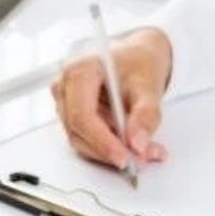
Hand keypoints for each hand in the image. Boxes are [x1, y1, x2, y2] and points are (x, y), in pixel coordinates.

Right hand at [52, 28, 174, 168]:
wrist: (138, 57)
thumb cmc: (139, 63)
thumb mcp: (149, 85)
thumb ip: (146, 115)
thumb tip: (138, 143)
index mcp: (79, 70)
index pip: (81, 115)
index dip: (102, 141)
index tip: (124, 157)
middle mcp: (65, 86)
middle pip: (79, 131)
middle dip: (109, 149)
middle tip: (139, 158)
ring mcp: (66, 102)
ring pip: (81, 139)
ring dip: (111, 150)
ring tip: (144, 150)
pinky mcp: (72, 115)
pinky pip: (86, 139)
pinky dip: (110, 147)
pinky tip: (132, 145)